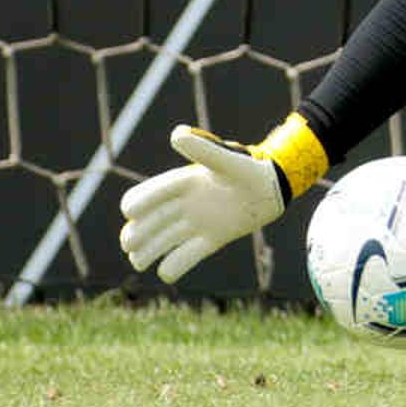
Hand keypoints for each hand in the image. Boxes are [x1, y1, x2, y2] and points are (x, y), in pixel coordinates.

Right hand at [119, 115, 326, 282]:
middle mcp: (184, 205)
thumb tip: (176, 135)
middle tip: (130, 244)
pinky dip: (174, 266)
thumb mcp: (227, 161)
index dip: (137, 202)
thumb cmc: (250, 169)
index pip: (148, 194)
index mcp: (183, 183)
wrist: (274, 189)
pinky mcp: (210, 240)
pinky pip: (185, 257)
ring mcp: (196, 224)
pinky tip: (167, 271)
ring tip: (139, 262)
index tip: (130, 212)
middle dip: (135, 234)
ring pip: (161, 242)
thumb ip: (203, 151)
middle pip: (148, 223)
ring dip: (147, 253)